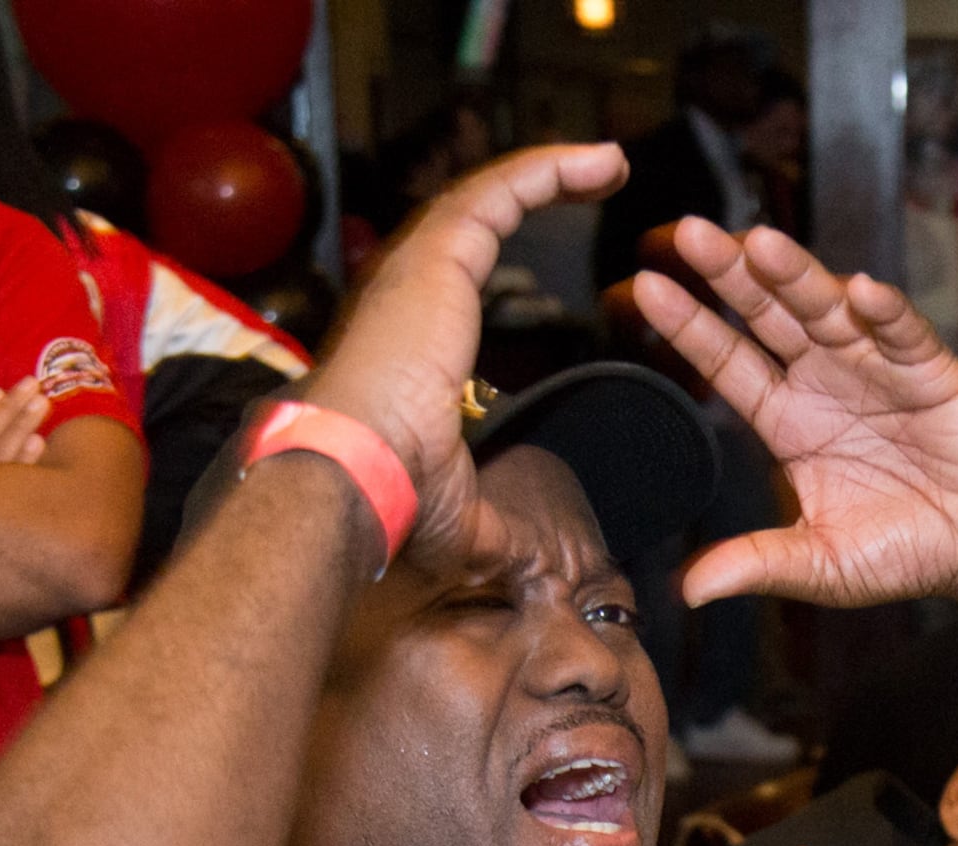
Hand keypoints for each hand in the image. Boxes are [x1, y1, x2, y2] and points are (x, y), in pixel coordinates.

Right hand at [306, 140, 629, 566]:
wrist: (346, 478)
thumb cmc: (388, 500)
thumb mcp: (463, 516)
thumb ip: (503, 528)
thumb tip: (536, 570)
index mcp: (406, 340)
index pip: (460, 274)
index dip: (504, 250)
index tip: (554, 259)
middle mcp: (404, 291)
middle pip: (477, 220)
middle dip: (535, 192)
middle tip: (595, 181)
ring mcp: (416, 268)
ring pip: (489, 195)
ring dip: (552, 172)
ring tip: (610, 163)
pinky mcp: (437, 257)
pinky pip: (500, 193)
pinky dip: (549, 171)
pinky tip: (599, 164)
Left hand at [633, 219, 957, 618]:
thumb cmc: (903, 554)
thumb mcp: (822, 566)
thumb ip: (760, 564)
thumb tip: (690, 591)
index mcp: (790, 422)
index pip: (730, 365)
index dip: (692, 328)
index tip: (646, 287)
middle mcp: (827, 384)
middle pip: (771, 319)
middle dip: (734, 278)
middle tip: (692, 234)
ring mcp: (879, 372)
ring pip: (829, 312)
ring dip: (798, 278)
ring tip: (762, 244)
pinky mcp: (935, 374)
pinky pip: (905, 336)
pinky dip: (885, 313)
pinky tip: (860, 292)